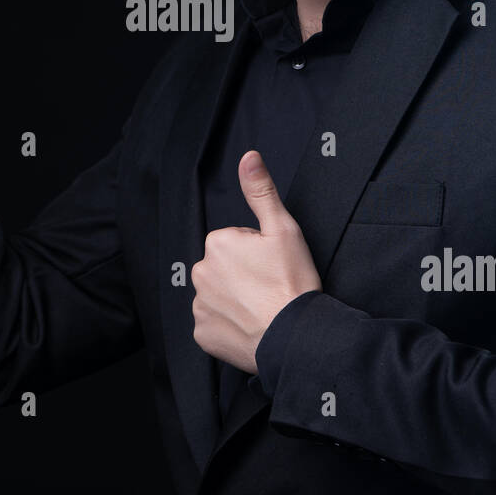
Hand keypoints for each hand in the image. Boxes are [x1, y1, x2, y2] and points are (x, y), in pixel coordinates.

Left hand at [190, 150, 321, 373]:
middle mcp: (200, 272)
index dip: (256, 252)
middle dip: (241, 274)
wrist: (295, 336)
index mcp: (217, 243)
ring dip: (234, 299)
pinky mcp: (202, 334)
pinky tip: (250, 325)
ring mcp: (200, 306)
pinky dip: (228, 325)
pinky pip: (213, 324)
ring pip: (217, 295)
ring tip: (262, 306)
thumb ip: (261, 191)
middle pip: (222, 267)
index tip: (272, 265)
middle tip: (268, 286)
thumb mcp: (283, 228)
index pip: (234, 241)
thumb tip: (248, 158)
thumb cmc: (292, 283)